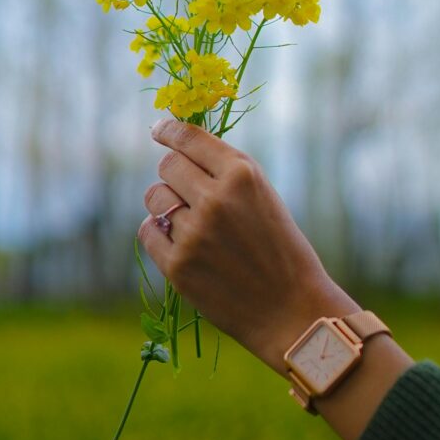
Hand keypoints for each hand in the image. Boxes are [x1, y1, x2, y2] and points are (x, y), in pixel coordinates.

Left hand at [138, 119, 357, 375]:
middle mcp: (216, 199)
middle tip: (188, 191)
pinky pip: (147, 231)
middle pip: (167, 166)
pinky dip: (159, 234)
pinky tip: (181, 243)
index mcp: (243, 175)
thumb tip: (178, 149)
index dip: (169, 130)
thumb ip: (227, 173)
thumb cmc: (282, 251)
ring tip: (192, 223)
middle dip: (174, 175)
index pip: (189, 138)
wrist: (291, 310)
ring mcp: (194, 232)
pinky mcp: (178, 264)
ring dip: (166, 205)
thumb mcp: (265, 198)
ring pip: (155, 197)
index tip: (160, 129)